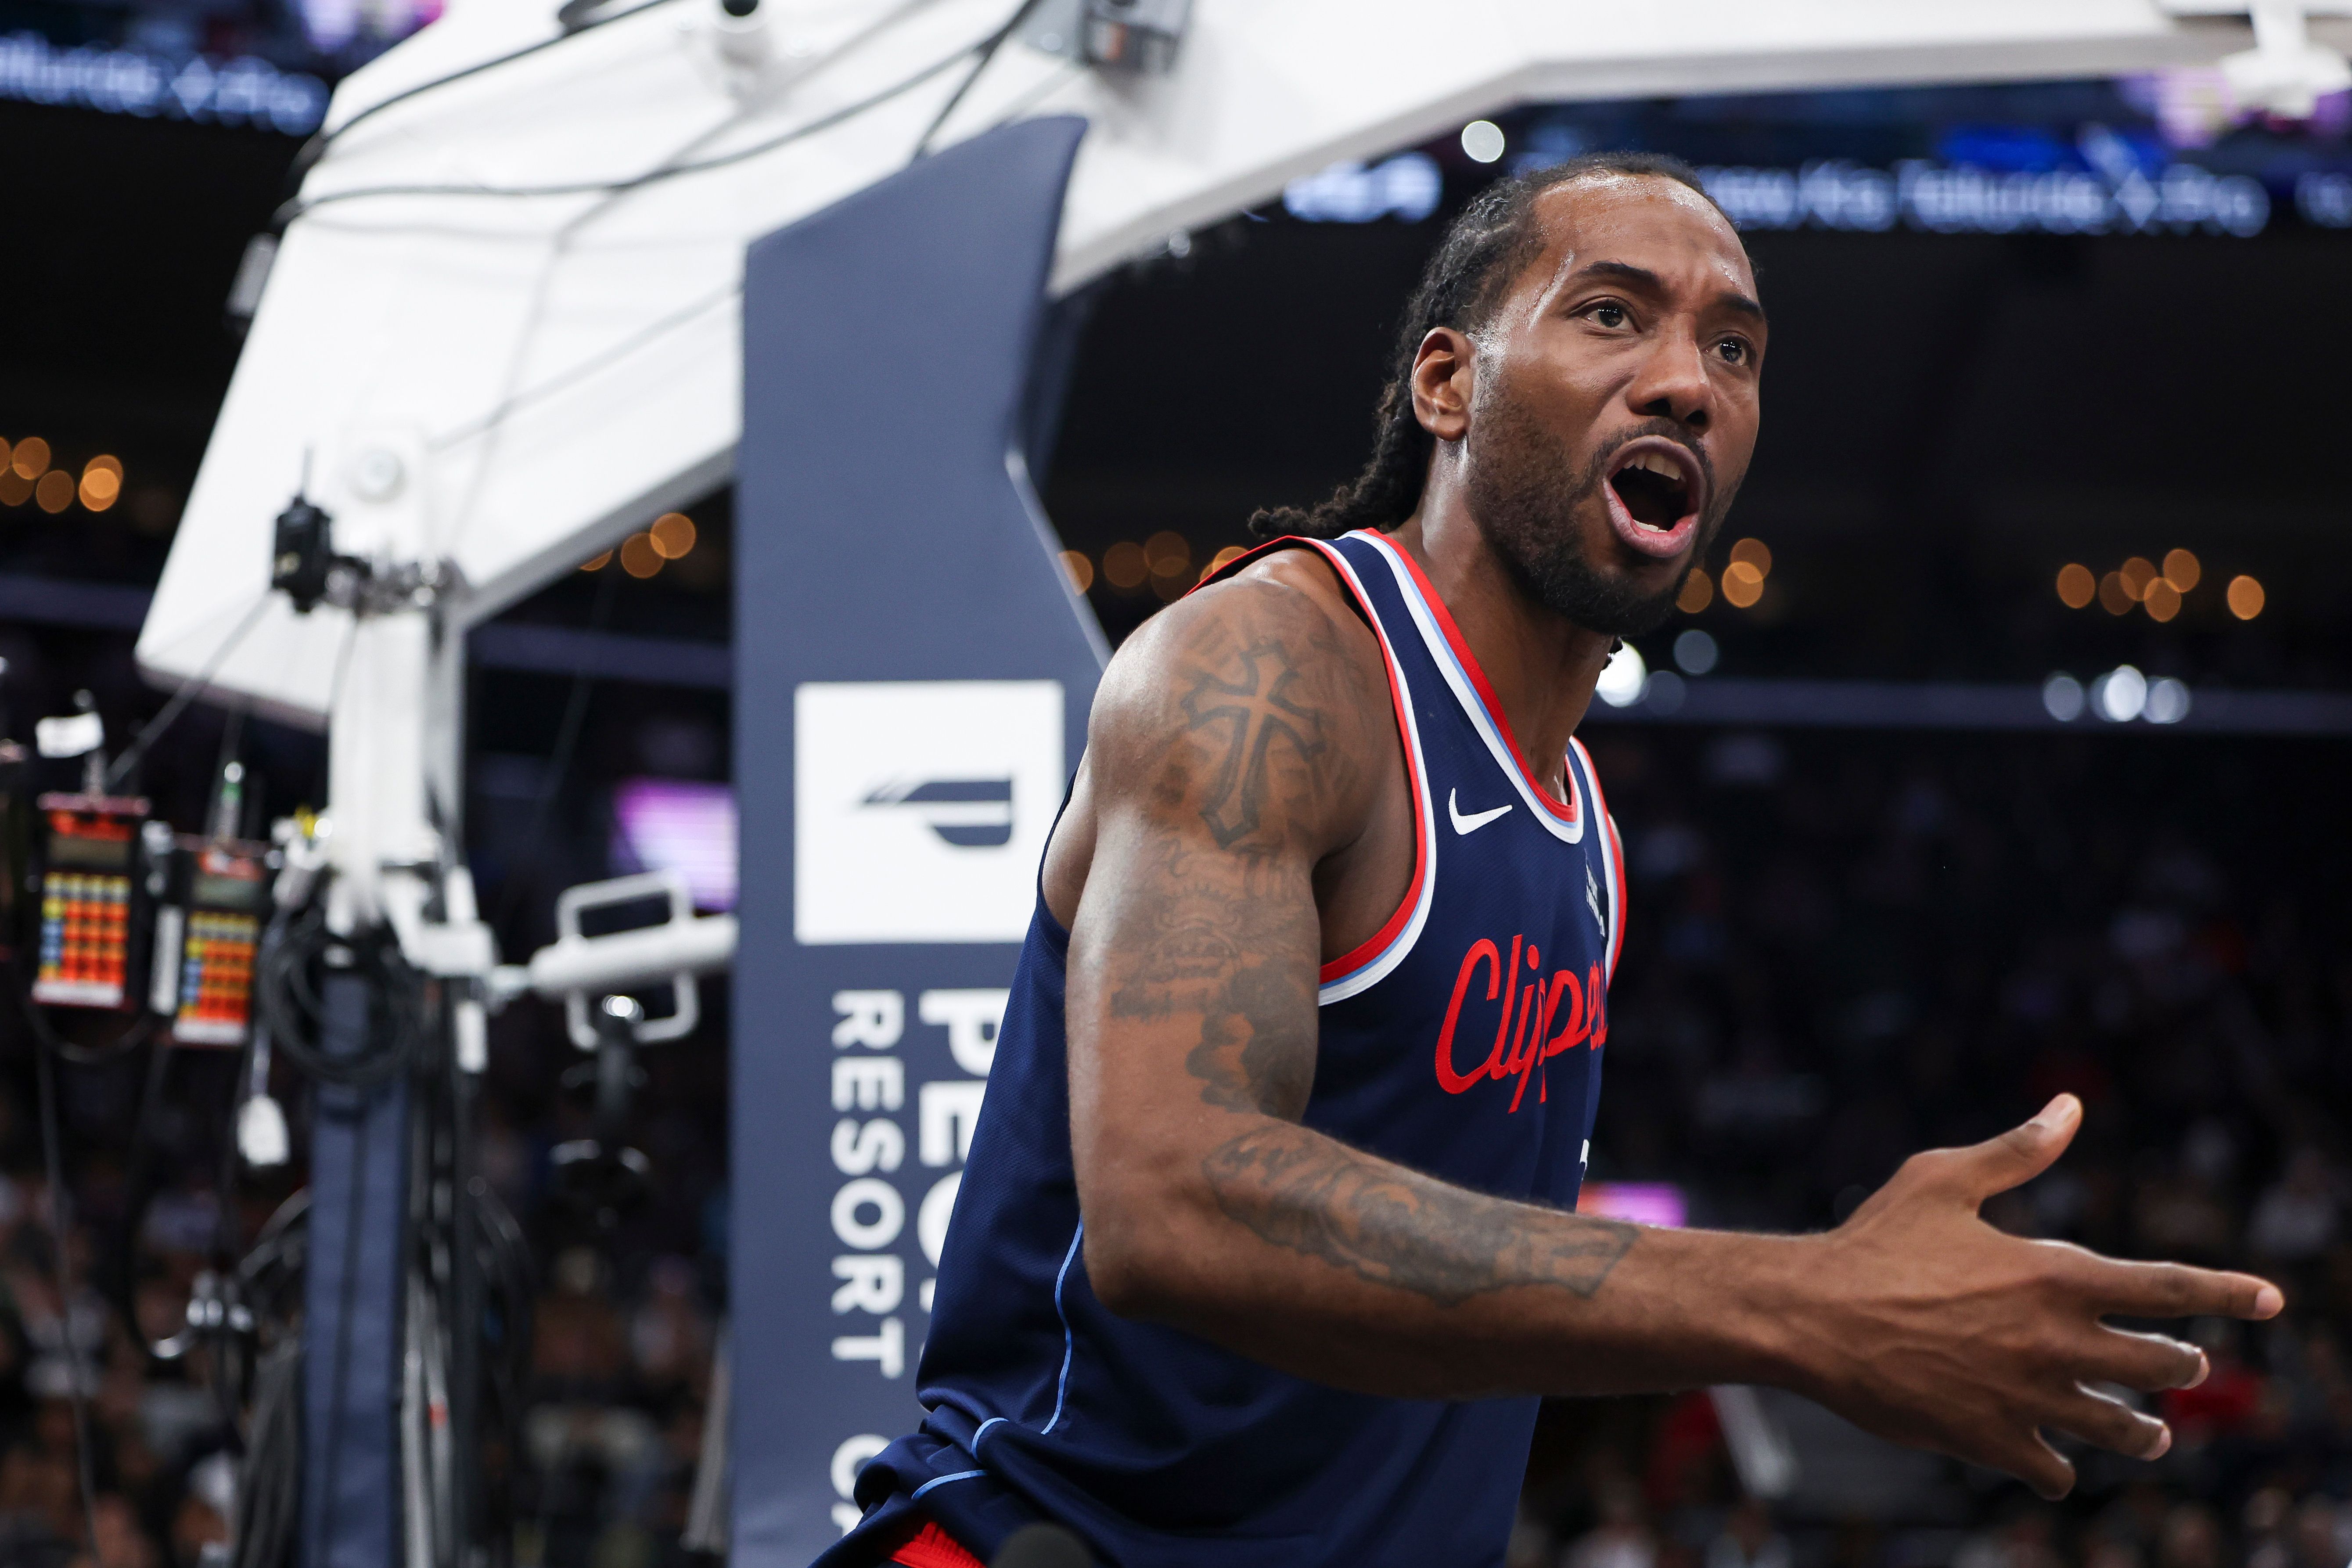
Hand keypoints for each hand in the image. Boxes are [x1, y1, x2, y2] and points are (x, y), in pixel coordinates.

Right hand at [1792, 1094, 2282, 1497]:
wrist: (1811, 1317)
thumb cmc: (1872, 1240)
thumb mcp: (1940, 1180)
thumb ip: (2016, 1152)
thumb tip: (2069, 1107)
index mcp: (2053, 1274)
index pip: (2170, 1287)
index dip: (2229, 1292)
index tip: (2272, 1300)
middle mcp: (2055, 1341)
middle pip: (2163, 1365)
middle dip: (2181, 1364)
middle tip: (2182, 1363)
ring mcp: (2028, 1397)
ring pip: (2126, 1432)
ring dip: (2146, 1431)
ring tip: (2150, 1432)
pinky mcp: (1992, 1440)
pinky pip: (2056, 1471)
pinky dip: (2063, 1467)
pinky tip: (2058, 1462)